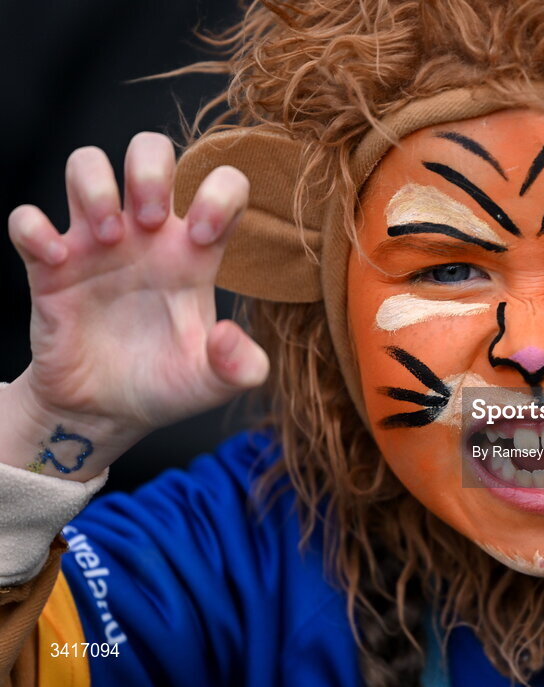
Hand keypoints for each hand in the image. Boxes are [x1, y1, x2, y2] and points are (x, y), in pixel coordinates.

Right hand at [4, 133, 268, 479]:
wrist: (106, 412)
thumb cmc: (165, 385)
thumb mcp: (214, 383)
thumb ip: (241, 366)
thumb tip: (229, 336)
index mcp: (194, 252)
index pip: (222, 184)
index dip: (220, 192)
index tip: (204, 239)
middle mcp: (146, 236)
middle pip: (148, 148)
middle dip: (150, 168)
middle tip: (151, 221)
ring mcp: (95, 245)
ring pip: (86, 163)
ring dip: (96, 186)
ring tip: (108, 237)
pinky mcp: (48, 268)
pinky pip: (26, 220)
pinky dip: (34, 229)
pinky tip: (56, 262)